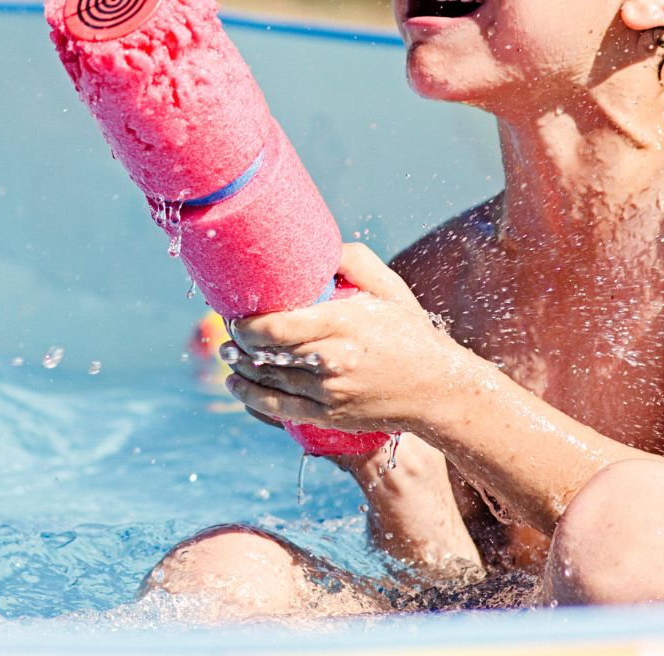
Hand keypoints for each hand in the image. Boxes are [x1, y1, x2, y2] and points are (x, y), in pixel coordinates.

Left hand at [222, 243, 458, 436]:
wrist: (436, 389)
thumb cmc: (409, 333)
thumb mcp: (389, 289)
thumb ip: (355, 261)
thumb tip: (320, 246)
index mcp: (344, 324)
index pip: (279, 327)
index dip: (248, 322)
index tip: (236, 310)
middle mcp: (334, 361)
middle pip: (269, 352)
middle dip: (239, 339)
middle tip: (227, 323)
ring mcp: (330, 393)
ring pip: (269, 379)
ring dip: (240, 364)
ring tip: (227, 349)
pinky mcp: (329, 416)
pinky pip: (280, 409)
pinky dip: (251, 396)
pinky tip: (235, 382)